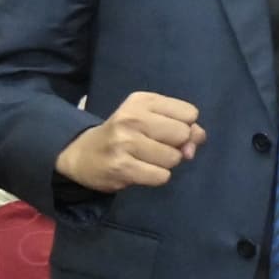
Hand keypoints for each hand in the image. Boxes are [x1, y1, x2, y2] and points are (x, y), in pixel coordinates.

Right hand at [56, 90, 202, 191]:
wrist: (81, 155)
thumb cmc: (124, 135)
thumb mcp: (150, 119)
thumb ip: (182, 125)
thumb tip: (198, 139)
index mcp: (142, 101)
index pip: (189, 113)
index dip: (185, 126)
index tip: (167, 131)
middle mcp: (132, 118)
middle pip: (183, 134)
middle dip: (177, 145)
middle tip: (156, 147)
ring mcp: (125, 143)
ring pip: (174, 158)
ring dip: (166, 163)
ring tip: (146, 159)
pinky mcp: (121, 167)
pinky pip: (162, 176)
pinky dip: (157, 177)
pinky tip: (141, 171)